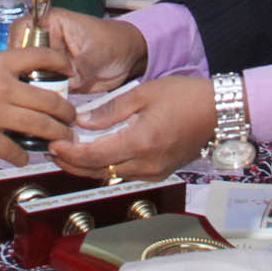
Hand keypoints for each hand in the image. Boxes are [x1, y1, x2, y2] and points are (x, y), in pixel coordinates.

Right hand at [0, 49, 74, 166]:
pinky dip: (23, 156)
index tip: (69, 71)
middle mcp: (2, 86)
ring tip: (62, 140)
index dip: (60, 62)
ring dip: (56, 135)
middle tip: (71, 119)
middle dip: (66, 111)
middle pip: (49, 99)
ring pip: (41, 125)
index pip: (39, 56)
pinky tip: (23, 158)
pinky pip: (15, 150)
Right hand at [26, 9, 146, 93]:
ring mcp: (46, 61)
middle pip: (19, 58)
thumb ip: (81, 65)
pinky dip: (42, 100)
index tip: (28, 71)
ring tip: (44, 102)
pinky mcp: (52, 79)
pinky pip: (40, 89)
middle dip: (24, 76)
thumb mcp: (99, 53)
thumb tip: (68, 82)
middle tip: (37, 92)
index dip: (21, 53)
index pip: (22, 34)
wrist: (128, 59)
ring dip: (32, 91)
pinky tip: (48, 108)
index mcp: (51, 23)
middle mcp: (44, 41)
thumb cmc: (115, 43)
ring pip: (26, 76)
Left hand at [49, 75, 213, 180]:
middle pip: (98, 172)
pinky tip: (96, 155)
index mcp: (141, 142)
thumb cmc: (185, 97)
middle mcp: (146, 163)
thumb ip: (111, 110)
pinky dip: (107, 167)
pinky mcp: (159, 172)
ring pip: (111, 176)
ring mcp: (154, 171)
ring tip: (69, 152)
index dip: (69, 153)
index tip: (53, 143)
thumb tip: (83, 122)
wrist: (219, 111)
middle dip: (72, 164)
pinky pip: (125, 175)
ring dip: (87, 167)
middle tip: (53, 150)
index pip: (94, 156)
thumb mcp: (144, 94)